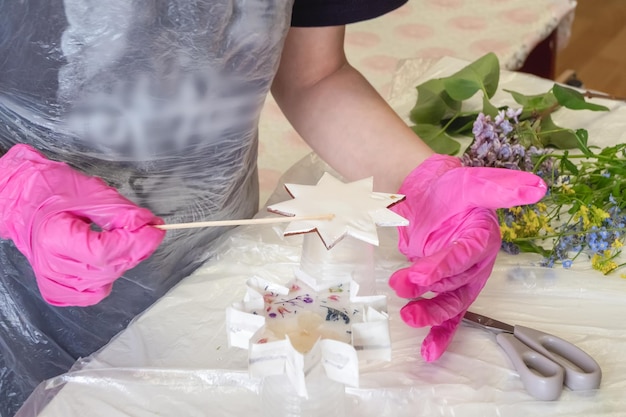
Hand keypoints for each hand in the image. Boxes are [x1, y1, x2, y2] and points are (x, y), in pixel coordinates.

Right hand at [0, 144, 164, 306]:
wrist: (25, 201)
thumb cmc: (53, 191)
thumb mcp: (90, 192)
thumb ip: (121, 211)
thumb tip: (150, 224)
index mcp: (53, 237)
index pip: (104, 251)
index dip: (135, 242)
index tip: (155, 229)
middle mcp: (50, 265)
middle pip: (106, 269)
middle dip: (135, 250)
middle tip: (149, 231)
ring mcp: (52, 281)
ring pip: (103, 283)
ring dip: (122, 262)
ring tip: (124, 240)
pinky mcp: (57, 289)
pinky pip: (91, 293)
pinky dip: (106, 277)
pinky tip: (107, 259)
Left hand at [389, 154, 546, 360]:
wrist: (431, 194)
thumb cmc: (452, 189)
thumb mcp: (473, 182)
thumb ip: (501, 187)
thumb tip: (538, 187)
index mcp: (483, 238)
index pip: (464, 256)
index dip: (442, 267)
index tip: (417, 275)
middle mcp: (475, 263)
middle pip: (454, 282)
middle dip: (428, 287)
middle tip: (402, 285)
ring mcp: (460, 279)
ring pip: (449, 302)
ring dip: (430, 313)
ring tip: (408, 315)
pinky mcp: (447, 289)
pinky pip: (449, 317)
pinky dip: (440, 335)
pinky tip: (429, 353)